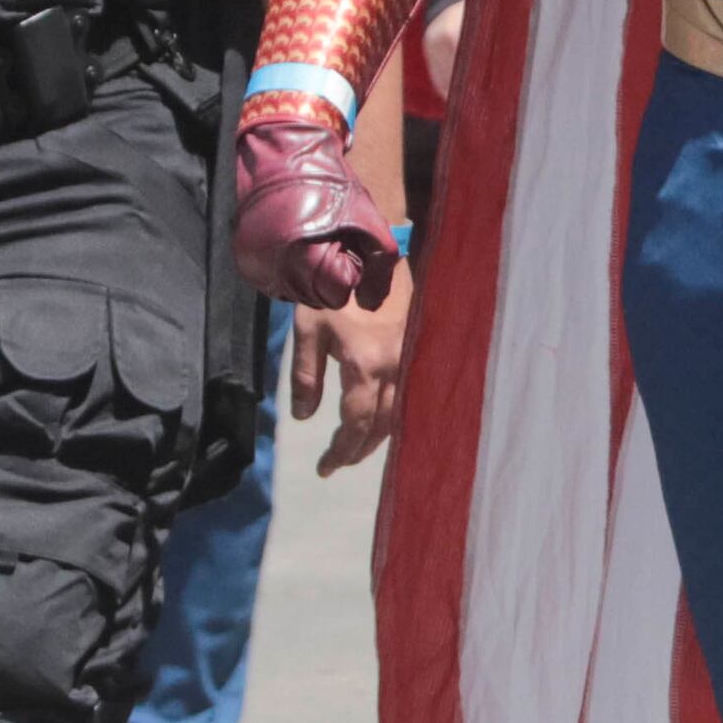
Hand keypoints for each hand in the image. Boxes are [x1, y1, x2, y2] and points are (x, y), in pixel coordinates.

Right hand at [231, 106, 397, 309]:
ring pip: (295, 293)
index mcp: (303, 261)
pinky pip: (275, 281)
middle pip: (316, 299)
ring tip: (309, 236)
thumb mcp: (369, 222)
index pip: (337, 297)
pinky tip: (293, 240)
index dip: (349, 269)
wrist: (284, 152)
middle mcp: (272, 269)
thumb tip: (369, 305)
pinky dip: (288, 269)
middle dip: (329, 274)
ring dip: (308, 274)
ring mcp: (254, 265)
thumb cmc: (332, 185)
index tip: (344, 241)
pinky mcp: (243, 259)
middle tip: (327, 236)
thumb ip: (379, 268)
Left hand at [287, 268, 408, 472]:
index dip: (340, 449)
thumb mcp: (308, 329)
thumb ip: (306, 376)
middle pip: (380, 426)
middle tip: (336, 465)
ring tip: (356, 451)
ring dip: (377, 439)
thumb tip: (304, 417)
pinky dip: (394, 419)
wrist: (373, 254)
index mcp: (364, 365)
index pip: (355, 422)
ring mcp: (410, 361)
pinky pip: (409, 397)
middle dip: (358, 450)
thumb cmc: (334, 289)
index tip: (324, 468)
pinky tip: (382, 424)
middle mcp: (393, 368)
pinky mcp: (418, 353)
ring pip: (399, 414)